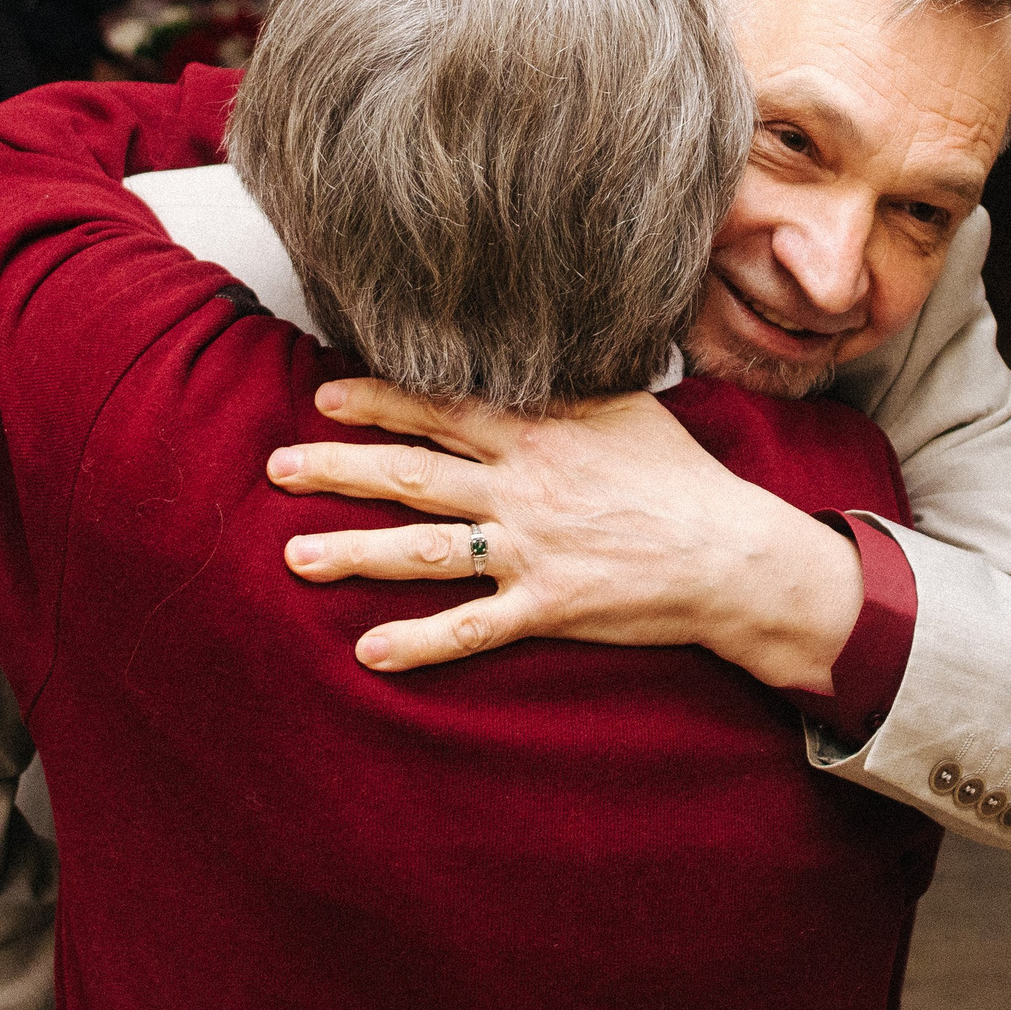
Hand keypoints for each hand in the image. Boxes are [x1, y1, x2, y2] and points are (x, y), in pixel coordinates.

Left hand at [268, 381, 864, 689]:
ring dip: (355, 552)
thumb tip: (518, 358)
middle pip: (413, 474)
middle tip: (277, 468)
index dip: (378, 402)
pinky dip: (420, 642)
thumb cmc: (681, 480)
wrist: (733, 554)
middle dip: (339, 470)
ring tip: (296, 557)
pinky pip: (472, 628)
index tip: (325, 398)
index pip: (441, 409)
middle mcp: (523, 489)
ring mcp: (531, 551)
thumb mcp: (624, 411)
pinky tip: (369, 651)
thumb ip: (562, 392)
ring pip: (425, 549)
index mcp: (539, 434)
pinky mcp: (549, 607)